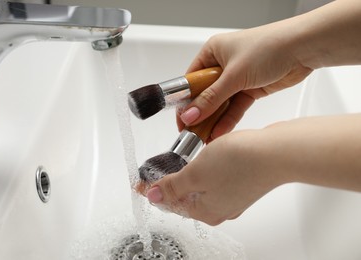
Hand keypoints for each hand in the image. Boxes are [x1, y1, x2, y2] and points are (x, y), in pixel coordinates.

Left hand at [148, 114, 360, 224]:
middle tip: (157, 169)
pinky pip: (214, 179)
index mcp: (205, 211)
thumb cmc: (240, 163)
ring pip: (200, 187)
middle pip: (184, 197)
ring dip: (187, 174)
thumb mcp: (196, 173)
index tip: (140, 181)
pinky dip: (204, 170)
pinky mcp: (242, 183)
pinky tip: (203, 158)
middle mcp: (219, 208)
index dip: (152, 190)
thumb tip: (153, 197)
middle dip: (169, 183)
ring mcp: (232, 197)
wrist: (277, 152)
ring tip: (177, 161)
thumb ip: (173, 187)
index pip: (169, 203)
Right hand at [178, 0, 360, 139]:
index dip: (184, 101)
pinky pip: (235, 108)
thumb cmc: (268, 48)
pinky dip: (228, 120)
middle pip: (205, 94)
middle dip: (200, 114)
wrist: (302, 49)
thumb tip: (190, 115)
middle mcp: (223, 65)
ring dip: (214, 120)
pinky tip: (220, 133)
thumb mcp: (233, 75)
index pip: (191, 80)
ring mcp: (237, 78)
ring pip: (220, 103)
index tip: (181, 120)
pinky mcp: (250, 89)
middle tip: (192, 133)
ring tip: (205, 138)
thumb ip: (211, 98)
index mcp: (212, 52)